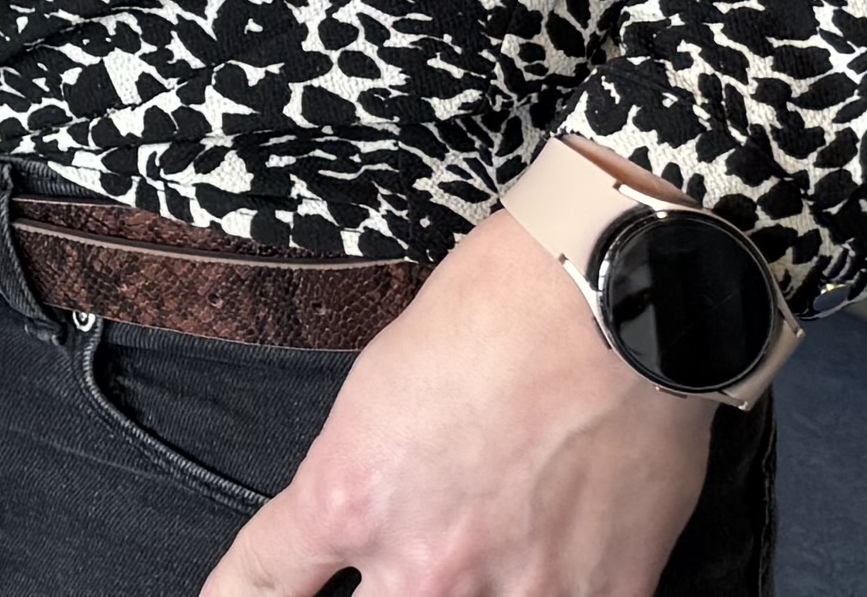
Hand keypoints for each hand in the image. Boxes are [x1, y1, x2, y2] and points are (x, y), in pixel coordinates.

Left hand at [199, 211, 713, 596]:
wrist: (606, 300)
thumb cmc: (488, 315)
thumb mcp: (377, 391)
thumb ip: (359, 480)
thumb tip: (360, 527)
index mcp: (348, 501)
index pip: (260, 585)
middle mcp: (423, 568)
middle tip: (399, 566)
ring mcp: (517, 594)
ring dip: (457, 596)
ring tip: (476, 560)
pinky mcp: (604, 596)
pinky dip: (548, 594)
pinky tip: (550, 574)